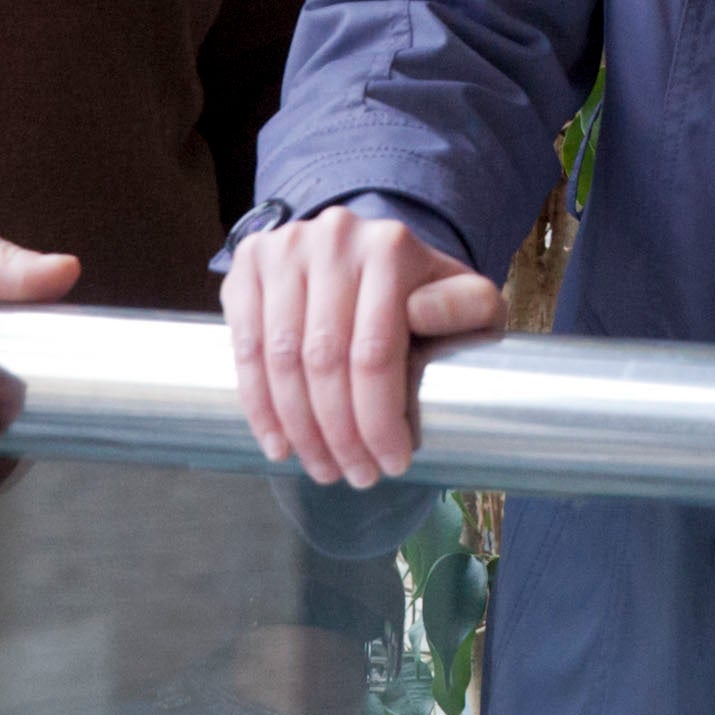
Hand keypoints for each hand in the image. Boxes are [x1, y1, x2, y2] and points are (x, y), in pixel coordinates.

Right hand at [223, 203, 502, 487]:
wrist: (368, 255)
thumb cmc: (423, 293)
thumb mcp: (468, 300)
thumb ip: (469, 307)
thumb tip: (421, 315)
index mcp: (391, 247)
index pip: (374, 351)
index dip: (378, 419)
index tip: (392, 464)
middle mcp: (333, 238)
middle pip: (324, 359)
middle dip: (339, 433)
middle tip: (355, 476)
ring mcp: (284, 247)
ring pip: (282, 359)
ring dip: (299, 428)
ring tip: (322, 468)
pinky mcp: (248, 264)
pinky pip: (245, 347)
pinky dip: (259, 404)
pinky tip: (279, 443)